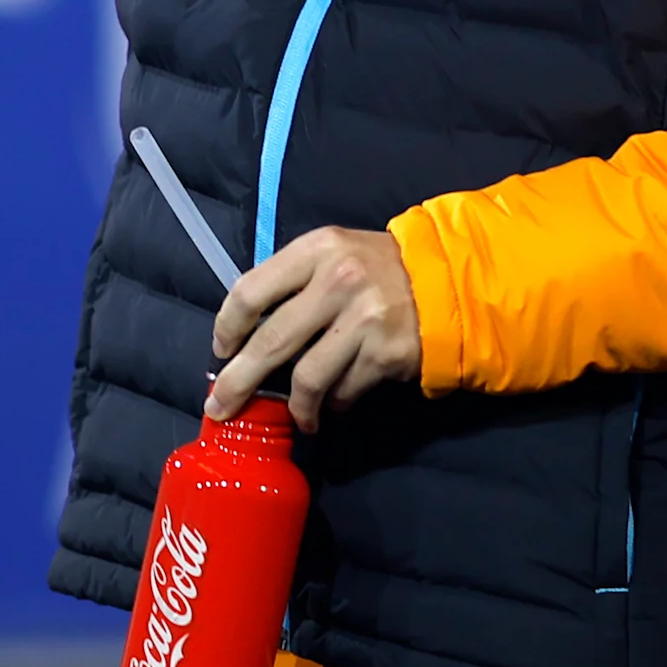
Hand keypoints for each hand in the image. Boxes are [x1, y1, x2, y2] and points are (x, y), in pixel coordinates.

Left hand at [210, 227, 423, 432]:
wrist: (447, 281)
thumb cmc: (375, 269)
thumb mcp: (332, 254)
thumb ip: (291, 283)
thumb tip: (243, 337)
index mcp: (317, 250)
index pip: (251, 290)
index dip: (227, 327)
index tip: (222, 350)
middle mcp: (339, 281)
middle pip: (271, 341)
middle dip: (238, 382)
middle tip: (220, 408)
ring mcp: (365, 320)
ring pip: (307, 378)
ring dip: (296, 406)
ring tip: (299, 415)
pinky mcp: (387, 354)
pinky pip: (344, 391)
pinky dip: (336, 402)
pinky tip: (340, 398)